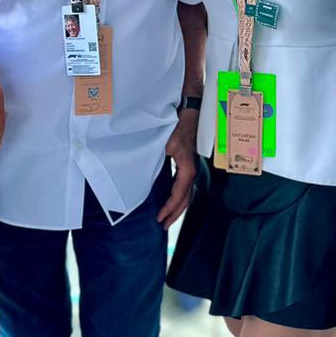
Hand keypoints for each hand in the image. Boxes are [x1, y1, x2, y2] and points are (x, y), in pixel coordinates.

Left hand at [158, 107, 198, 228]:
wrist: (190, 111)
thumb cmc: (178, 125)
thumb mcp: (165, 143)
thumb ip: (157, 159)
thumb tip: (143, 174)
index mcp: (187, 168)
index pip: (179, 194)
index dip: (170, 208)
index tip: (160, 218)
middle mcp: (192, 169)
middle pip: (186, 198)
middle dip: (175, 213)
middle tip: (163, 225)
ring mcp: (191, 166)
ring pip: (187, 193)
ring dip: (177, 206)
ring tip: (167, 217)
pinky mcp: (188, 162)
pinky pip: (185, 184)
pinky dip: (178, 196)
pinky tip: (171, 199)